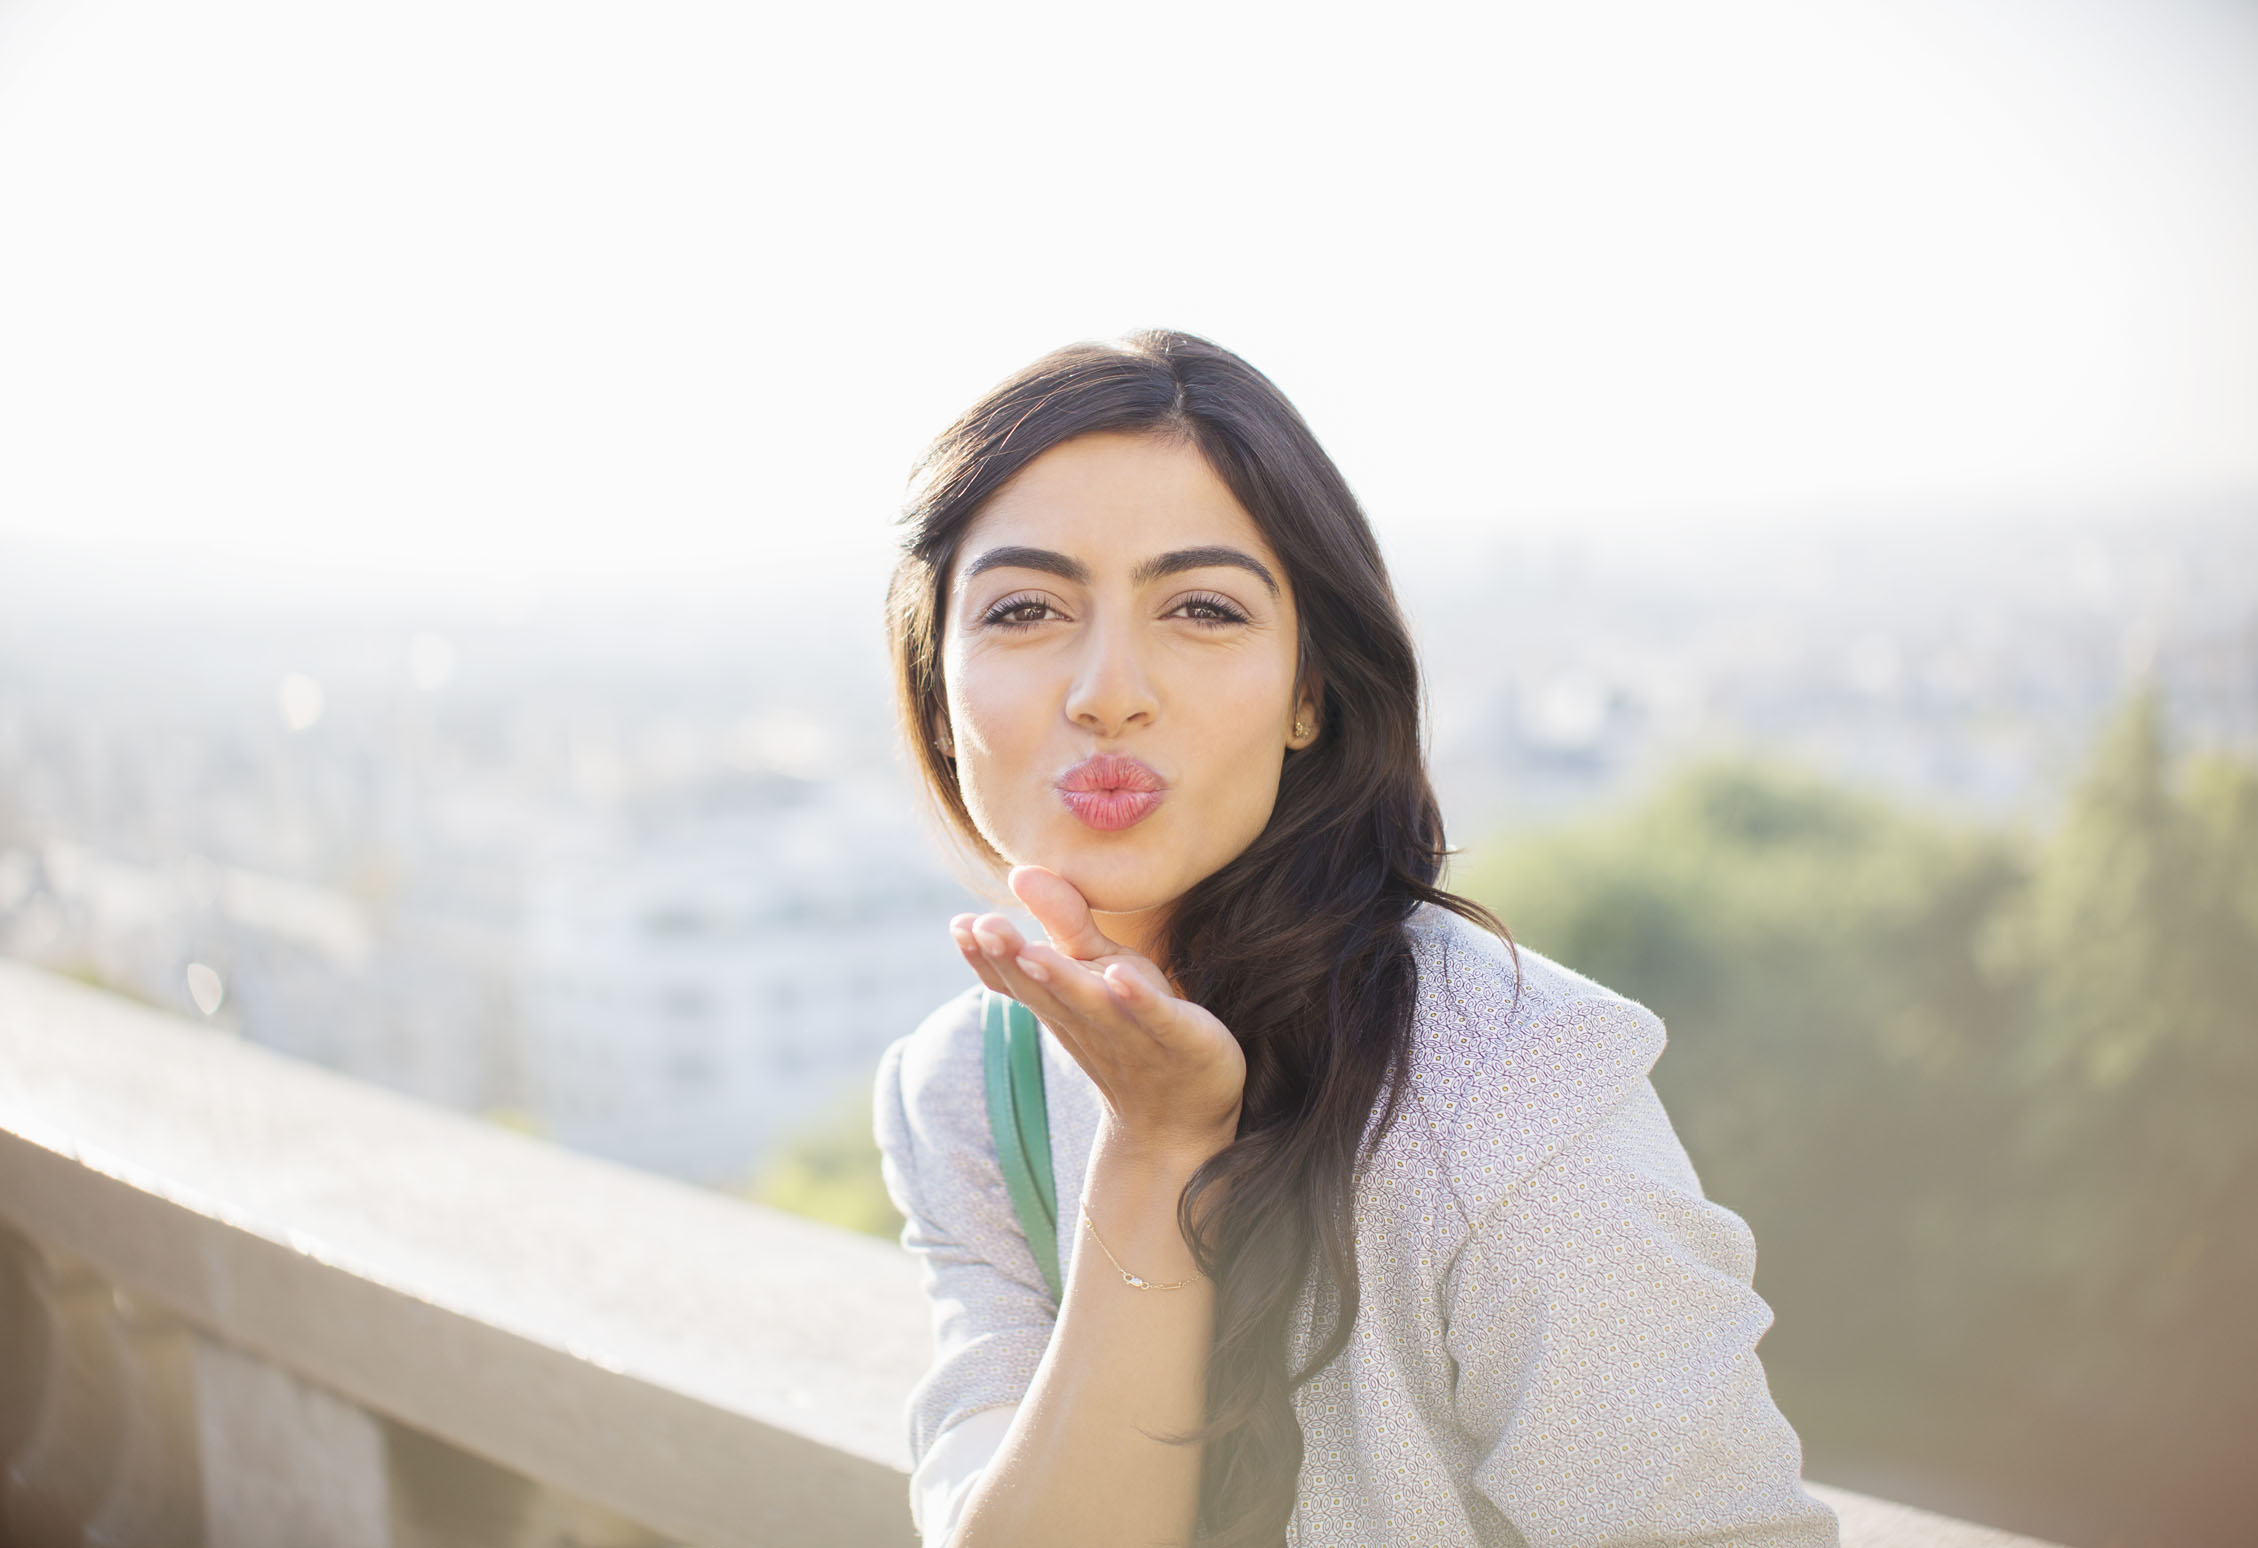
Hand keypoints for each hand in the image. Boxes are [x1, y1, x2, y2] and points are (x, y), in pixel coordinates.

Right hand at [950, 866, 1245, 1163]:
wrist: (1183, 1112)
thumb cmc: (1135, 1025)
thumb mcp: (1099, 965)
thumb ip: (1062, 921)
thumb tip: (1018, 873)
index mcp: (1062, 1003)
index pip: (1017, 979)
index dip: (988, 956)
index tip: (960, 925)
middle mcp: (1088, 1020)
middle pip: (1044, 989)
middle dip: (1012, 959)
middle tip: (981, 927)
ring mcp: (1132, 1033)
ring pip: (1090, 1004)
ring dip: (1060, 979)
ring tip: (1030, 952)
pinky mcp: (1180, 1038)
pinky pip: (1156, 1018)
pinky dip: (1138, 999)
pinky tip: (1121, 977)